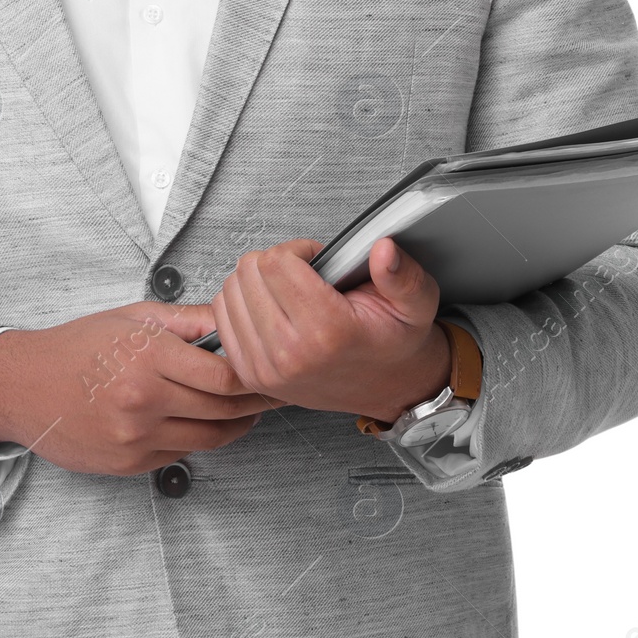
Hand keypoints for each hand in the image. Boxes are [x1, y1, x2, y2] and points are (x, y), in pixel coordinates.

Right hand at [0, 301, 279, 476]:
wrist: (24, 387)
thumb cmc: (77, 345)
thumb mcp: (131, 317)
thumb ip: (186, 321)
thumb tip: (230, 318)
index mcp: (148, 358)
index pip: (224, 375)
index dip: (255, 376)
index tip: (270, 368)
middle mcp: (144, 402)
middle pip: (223, 410)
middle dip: (256, 403)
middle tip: (278, 393)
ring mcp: (136, 438)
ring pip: (209, 438)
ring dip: (235, 427)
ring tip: (251, 412)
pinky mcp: (129, 465)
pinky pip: (181, 453)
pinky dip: (199, 438)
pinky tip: (204, 422)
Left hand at [212, 237, 451, 424]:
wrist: (388, 388)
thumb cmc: (393, 342)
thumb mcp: (415, 303)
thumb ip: (401, 274)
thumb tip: (383, 249)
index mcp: (327, 332)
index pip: (276, 262)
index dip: (298, 250)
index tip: (316, 261)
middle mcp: (290, 355)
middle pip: (249, 272)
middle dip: (276, 262)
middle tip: (303, 276)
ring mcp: (265, 369)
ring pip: (231, 290)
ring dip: (256, 281)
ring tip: (289, 292)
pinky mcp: (250, 375)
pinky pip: (221, 316)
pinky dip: (241, 302)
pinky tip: (270, 307)